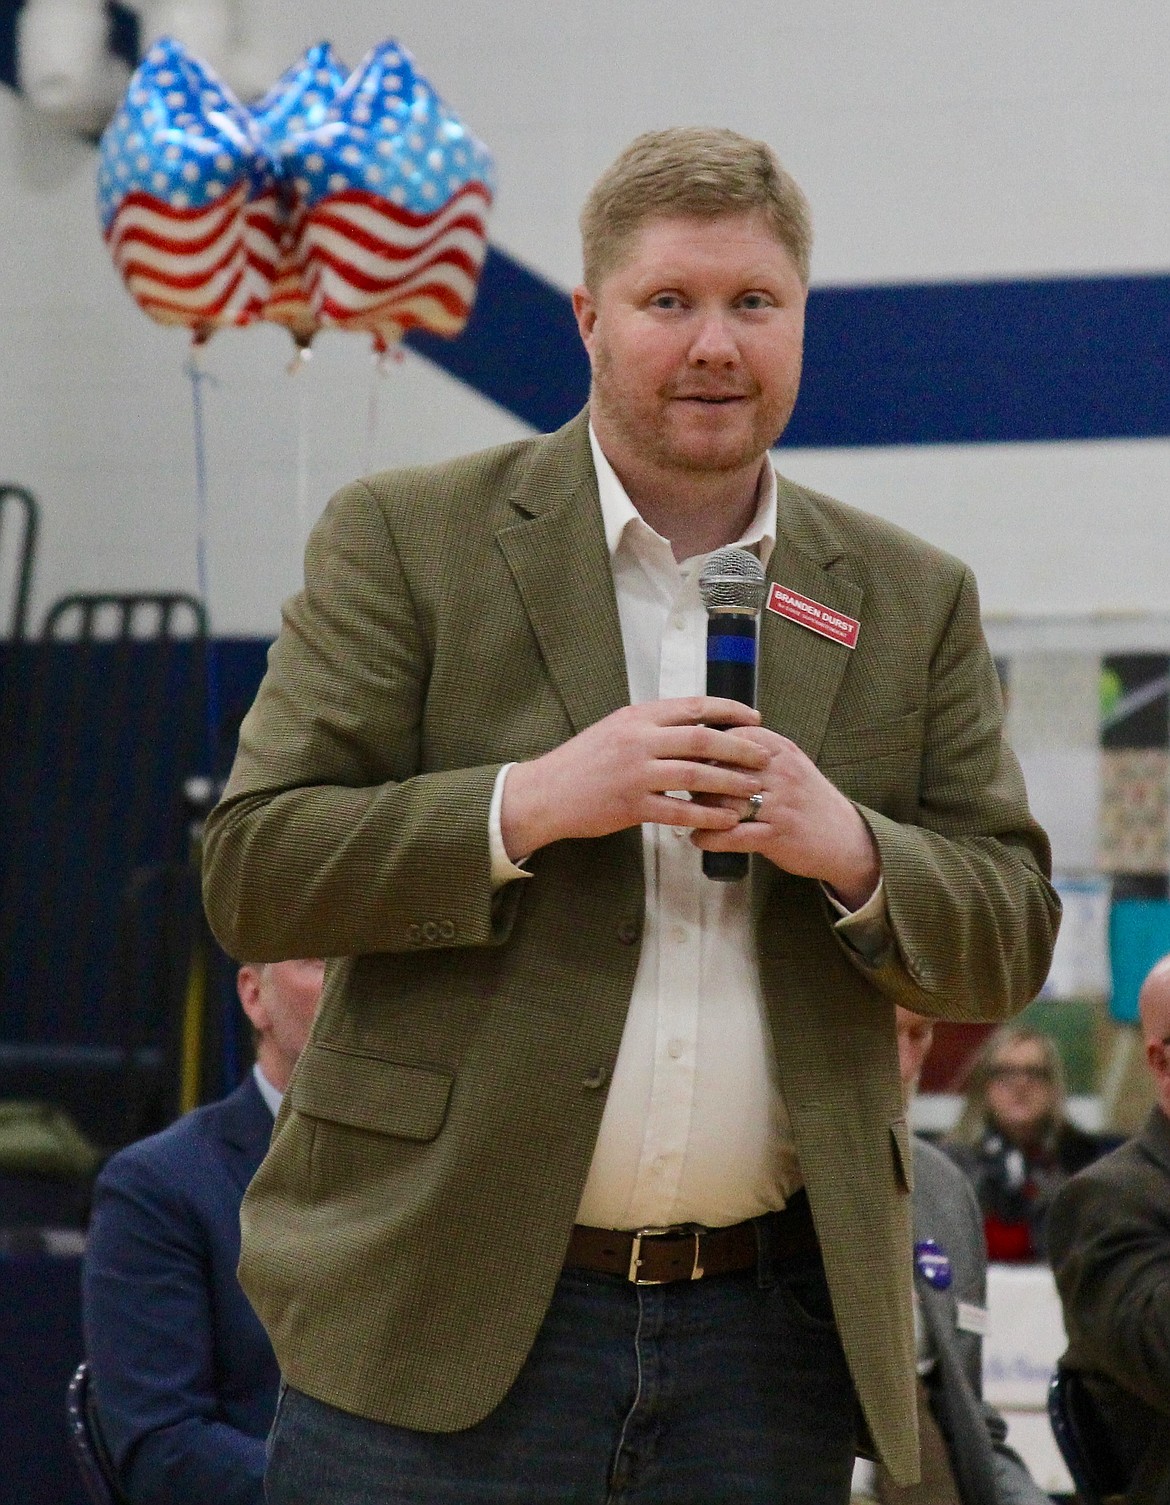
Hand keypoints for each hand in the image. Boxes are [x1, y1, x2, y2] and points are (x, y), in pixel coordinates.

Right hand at [500, 697, 767, 860]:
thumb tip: (694, 722)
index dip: (730, 711)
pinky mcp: (630, 805)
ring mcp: (634, 773)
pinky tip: (726, 820)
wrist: (545, 793)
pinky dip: (706, 815)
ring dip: (729, 783)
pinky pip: (678, 810)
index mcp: (637, 716)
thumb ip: (652, 726)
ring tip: (754, 790)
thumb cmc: (583, 762)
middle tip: (765, 756)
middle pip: (701, 739)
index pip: (694, 707)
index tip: (755, 718)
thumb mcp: (616, 729)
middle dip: (740, 748)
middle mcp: (638, 740)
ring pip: (694, 775)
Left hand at [691, 727, 880, 908]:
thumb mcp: (789, 764)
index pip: (733, 737)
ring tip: (687, 813)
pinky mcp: (777, 835)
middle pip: (723, 769)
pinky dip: (710, 838)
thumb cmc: (808, 800)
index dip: (706, 748)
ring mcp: (780, 805)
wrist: (846, 837)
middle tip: (683, 789)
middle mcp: (781, 773)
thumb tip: (707, 744)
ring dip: (699, 809)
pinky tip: (698, 839)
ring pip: (724, 801)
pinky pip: (734, 835)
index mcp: (781, 751)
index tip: (691, 758)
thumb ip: (756, 752)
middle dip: (697, 780)